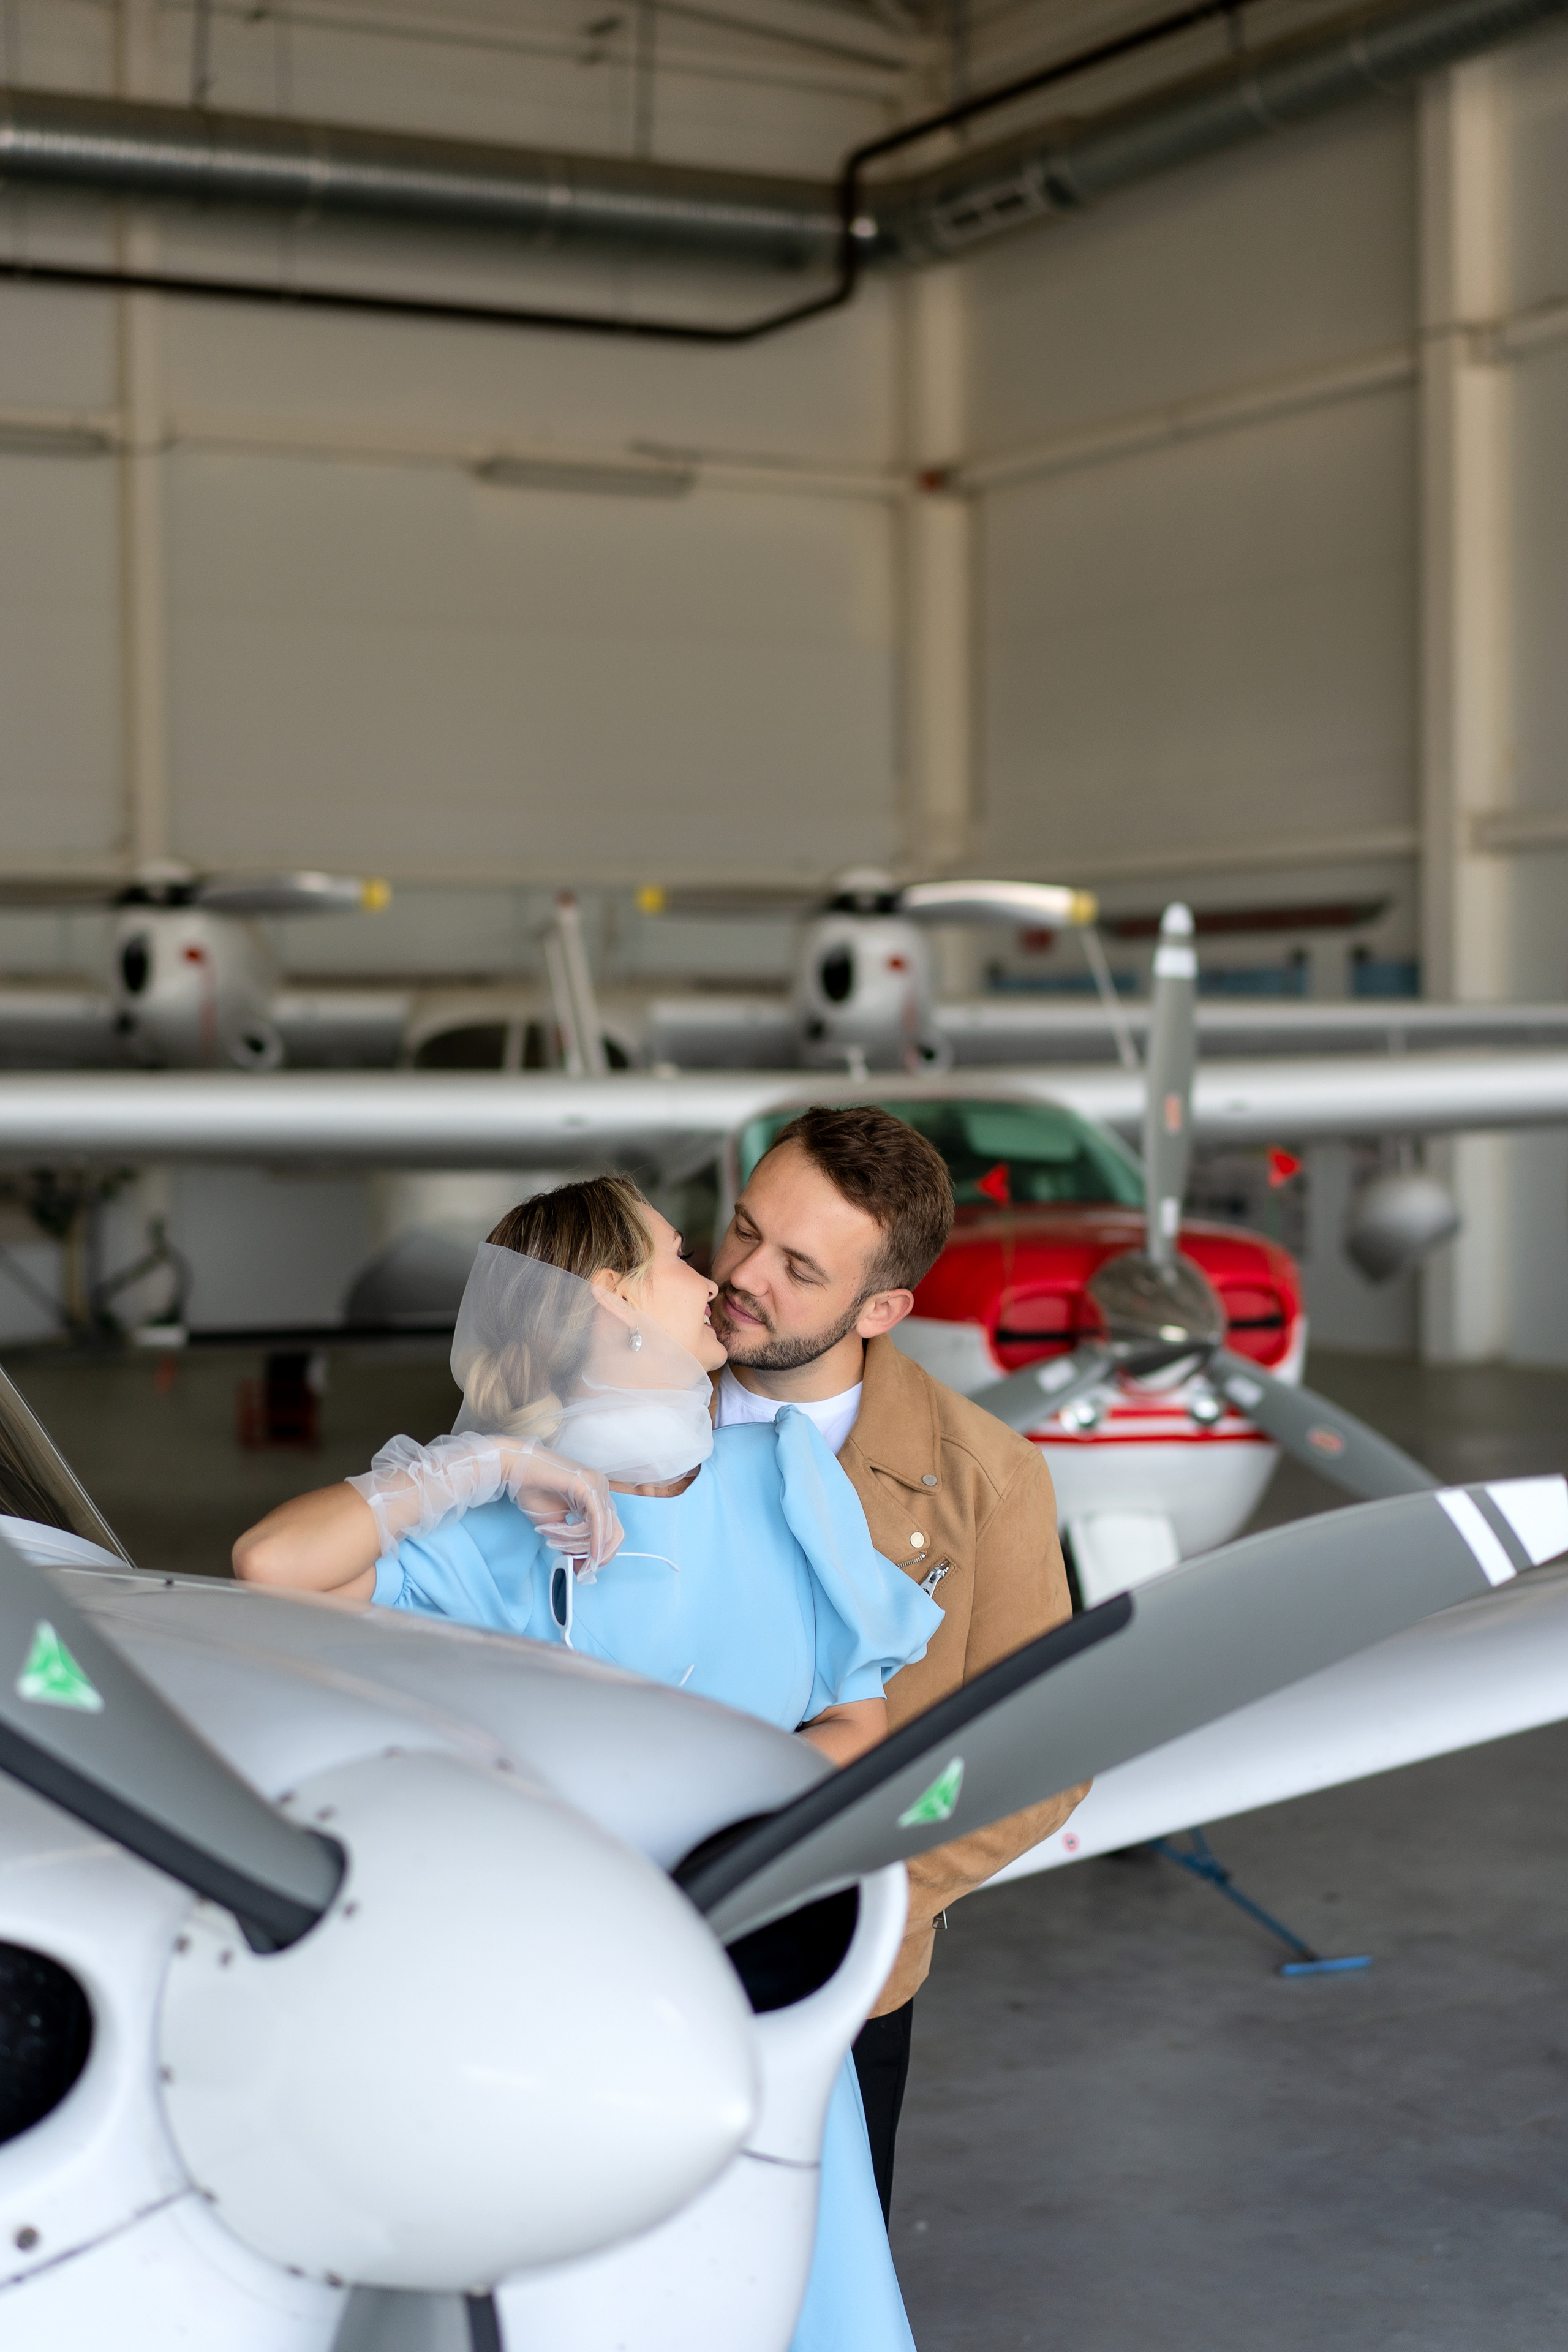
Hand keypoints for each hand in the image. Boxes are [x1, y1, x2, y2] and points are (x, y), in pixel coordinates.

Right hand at [502, 1442, 623, 1571]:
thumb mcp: (556, 1525)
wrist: (515, 1468)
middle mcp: (602, 1489)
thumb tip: (580, 1564)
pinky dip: (592, 1539)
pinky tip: (582, 1551)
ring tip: (553, 1540)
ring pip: (603, 1529)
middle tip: (581, 1569)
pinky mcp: (589, 1485)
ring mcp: (598, 1485)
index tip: (584, 1570)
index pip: (612, 1531)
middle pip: (615, 1533)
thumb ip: (571, 1542)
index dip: (600, 1554)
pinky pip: (597, 1519)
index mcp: (597, 1496)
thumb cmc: (533, 1491)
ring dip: (578, 1544)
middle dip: (597, 1555)